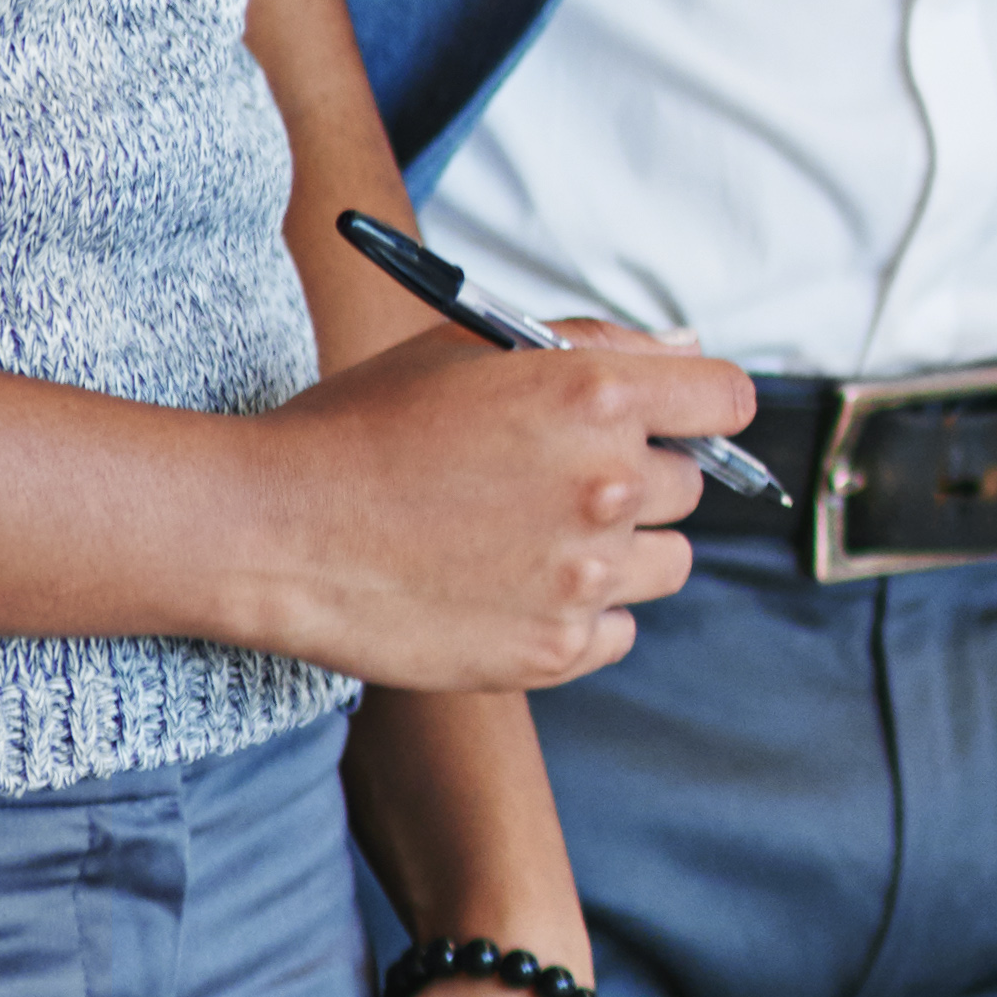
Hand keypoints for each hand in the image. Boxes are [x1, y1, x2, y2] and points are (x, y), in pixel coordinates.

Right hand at [233, 327, 737, 689]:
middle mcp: (606, 485)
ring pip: (667, 561)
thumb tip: (687, 357)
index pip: (727, 400)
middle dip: (636, 477)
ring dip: (619, 551)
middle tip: (548, 482)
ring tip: (527, 540)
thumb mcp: (472, 350)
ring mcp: (584, 575)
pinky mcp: (555, 650)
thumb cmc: (360, 428)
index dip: (700, 408)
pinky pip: (618, 629)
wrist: (269, 528)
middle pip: (690, 484)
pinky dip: (581, 617)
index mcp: (595, 396)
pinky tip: (509, 591)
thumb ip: (596, 346)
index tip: (673, 422)